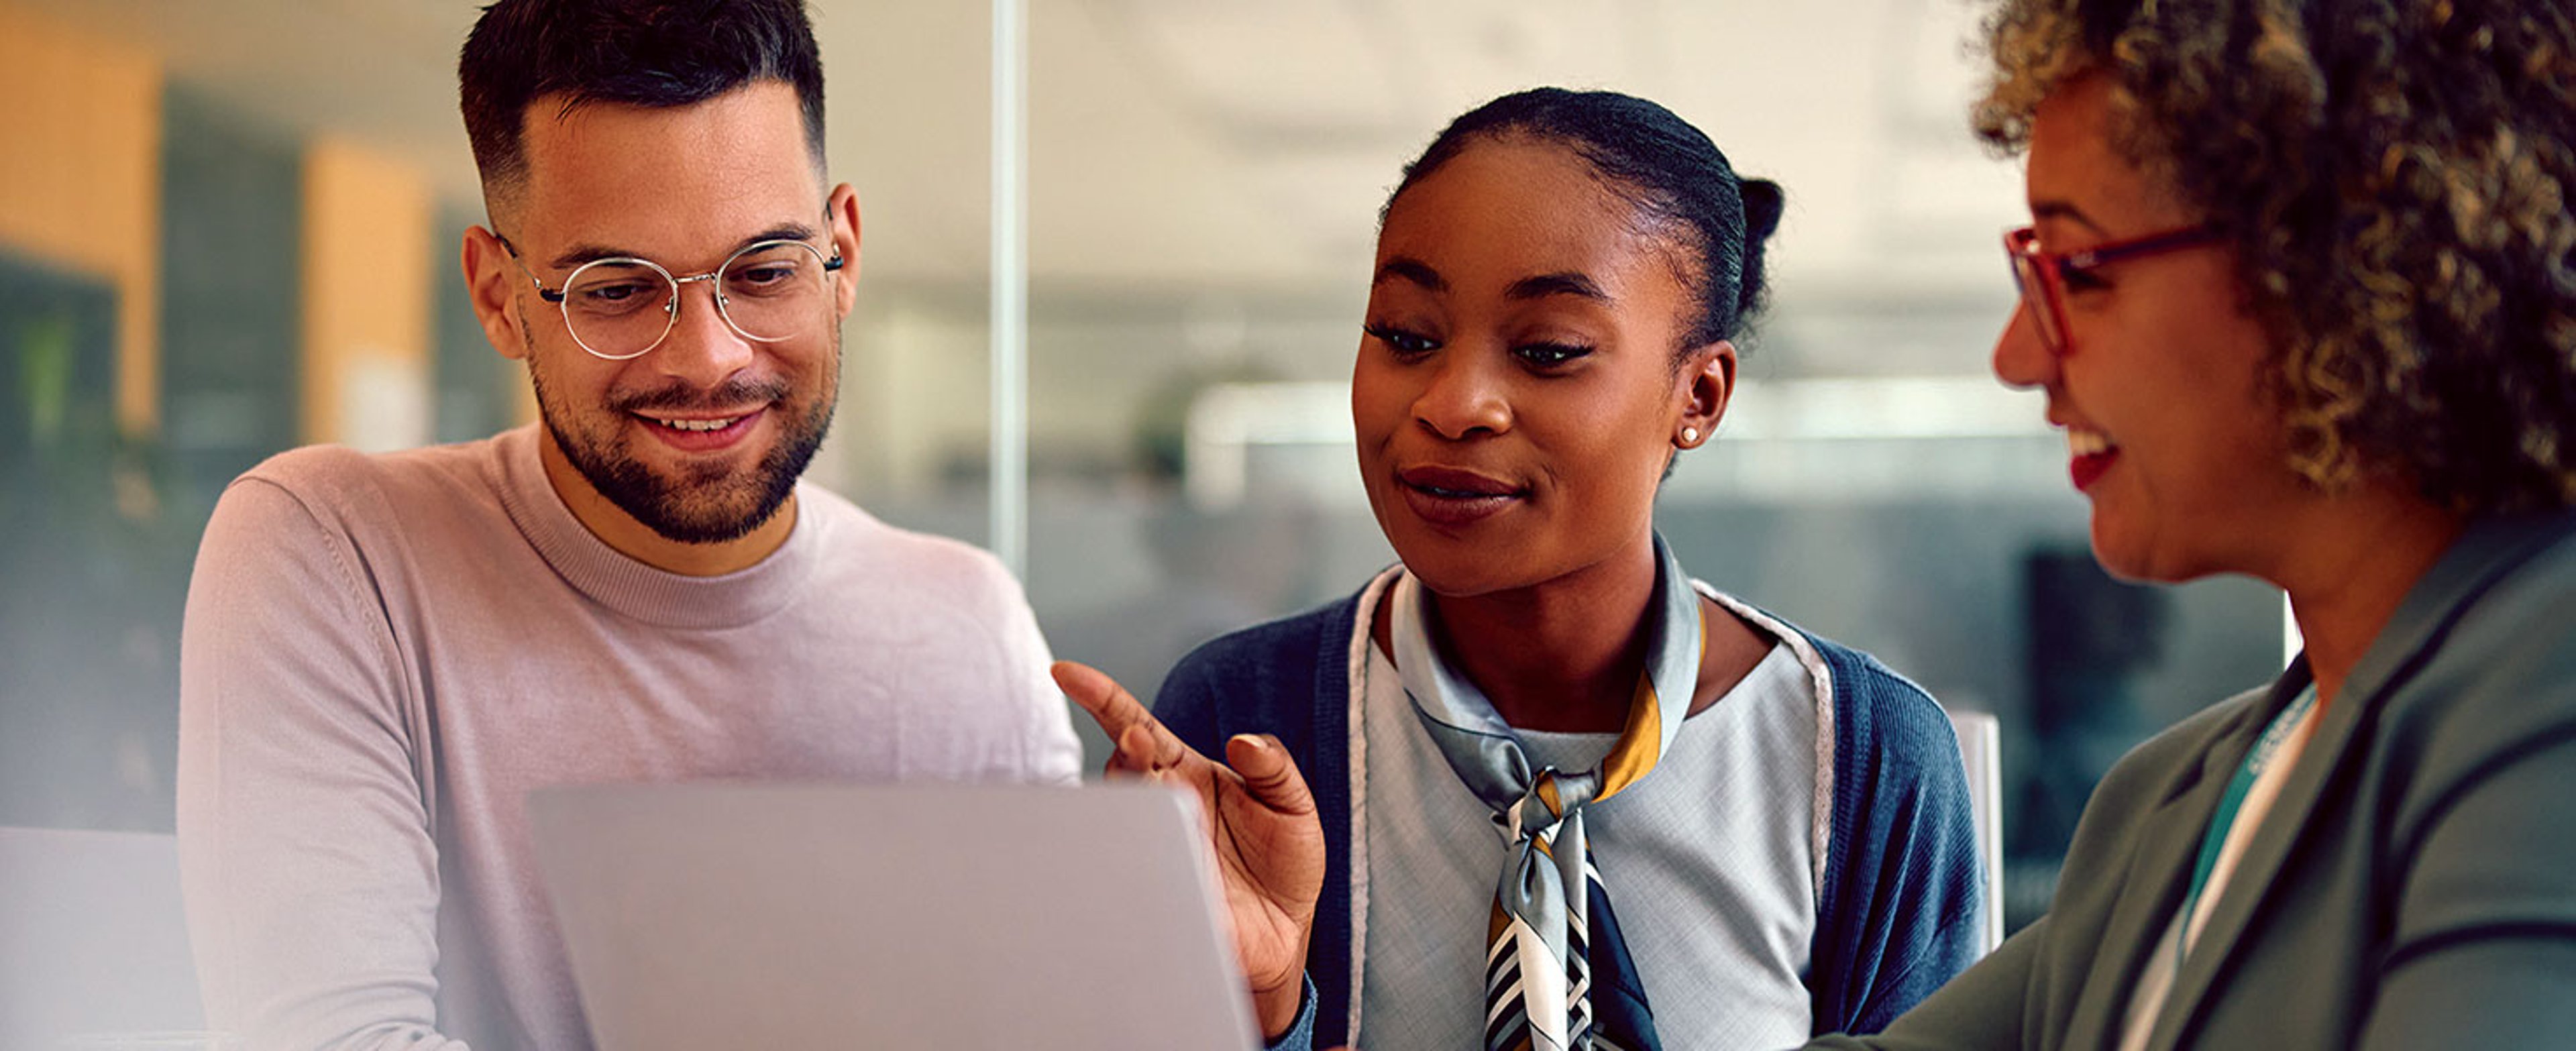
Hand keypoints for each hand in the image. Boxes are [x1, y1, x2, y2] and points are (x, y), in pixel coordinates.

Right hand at [1052, 661, 1325, 1039]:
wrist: (1285, 934)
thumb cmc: (1282, 863)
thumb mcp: (1293, 805)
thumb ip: (1274, 766)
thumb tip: (1244, 742)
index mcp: (1184, 773)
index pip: (1135, 725)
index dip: (1100, 697)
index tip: (1066, 672)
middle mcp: (1160, 806)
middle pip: (1123, 768)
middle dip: (1126, 752)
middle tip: (1138, 742)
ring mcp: (1156, 847)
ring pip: (1122, 815)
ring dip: (1132, 798)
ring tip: (1157, 790)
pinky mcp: (1159, 890)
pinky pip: (1133, 868)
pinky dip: (1135, 856)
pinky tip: (1152, 850)